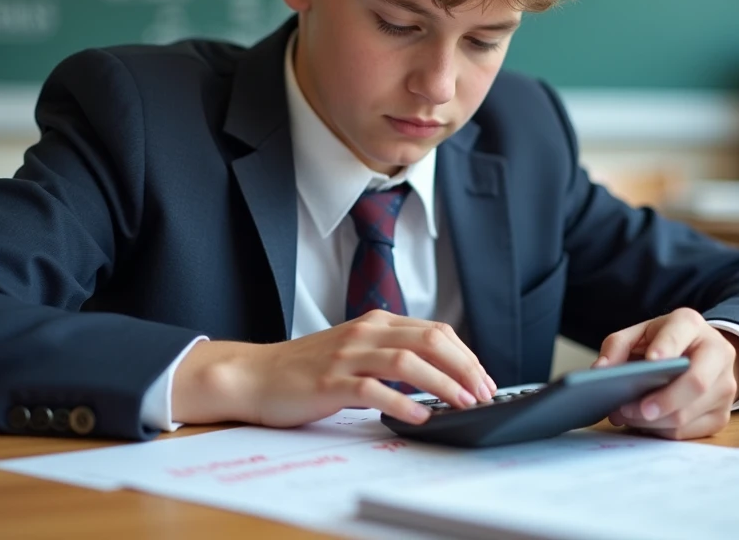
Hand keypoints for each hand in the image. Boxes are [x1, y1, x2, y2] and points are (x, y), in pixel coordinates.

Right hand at [170, 310, 496, 427]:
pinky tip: (420, 417)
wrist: (254, 375)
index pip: (435, 330)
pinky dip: (402, 403)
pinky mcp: (330, 383)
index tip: (483, 379)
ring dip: (442, 384)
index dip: (466, 355)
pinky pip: (373, 390)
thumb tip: (438, 375)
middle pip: (429, 341)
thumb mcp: (354, 351)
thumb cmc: (305, 369)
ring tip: (463, 403)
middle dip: (464, 367)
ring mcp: (347, 356)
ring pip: (408, 362)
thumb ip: (390, 355)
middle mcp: (365, 333)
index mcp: (375, 322)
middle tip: (484, 393)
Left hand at [592, 307, 738, 439]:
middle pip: (695, 382)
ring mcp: (725, 387)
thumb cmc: (664, 344)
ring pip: (688, 413)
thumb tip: (600, 370)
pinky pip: (688, 432)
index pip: (681, 333)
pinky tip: (645, 423)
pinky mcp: (722, 415)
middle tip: (629, 409)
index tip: (652, 361)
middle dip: (661, 400)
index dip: (667, 347)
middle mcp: (717, 353)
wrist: (701, 355)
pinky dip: (661, 431)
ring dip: (652, 421)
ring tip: (626, 415)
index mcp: (692, 325)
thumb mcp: (639, 334)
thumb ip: (617, 346)